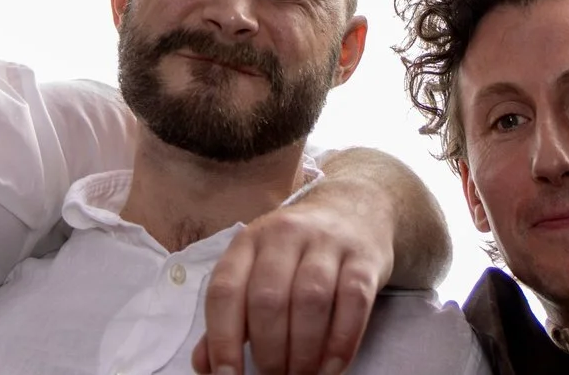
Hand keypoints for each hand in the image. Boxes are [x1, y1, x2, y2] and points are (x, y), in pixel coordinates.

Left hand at [197, 174, 389, 374]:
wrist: (354, 210)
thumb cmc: (296, 253)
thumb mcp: (256, 270)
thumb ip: (230, 315)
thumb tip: (204, 364)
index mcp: (249, 241)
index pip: (225, 290)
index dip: (222, 340)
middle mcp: (284, 235)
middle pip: (268, 299)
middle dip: (269, 351)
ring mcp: (327, 242)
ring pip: (310, 300)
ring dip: (303, 351)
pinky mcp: (363, 258)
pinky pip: (354, 302)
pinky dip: (341, 342)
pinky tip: (331, 367)